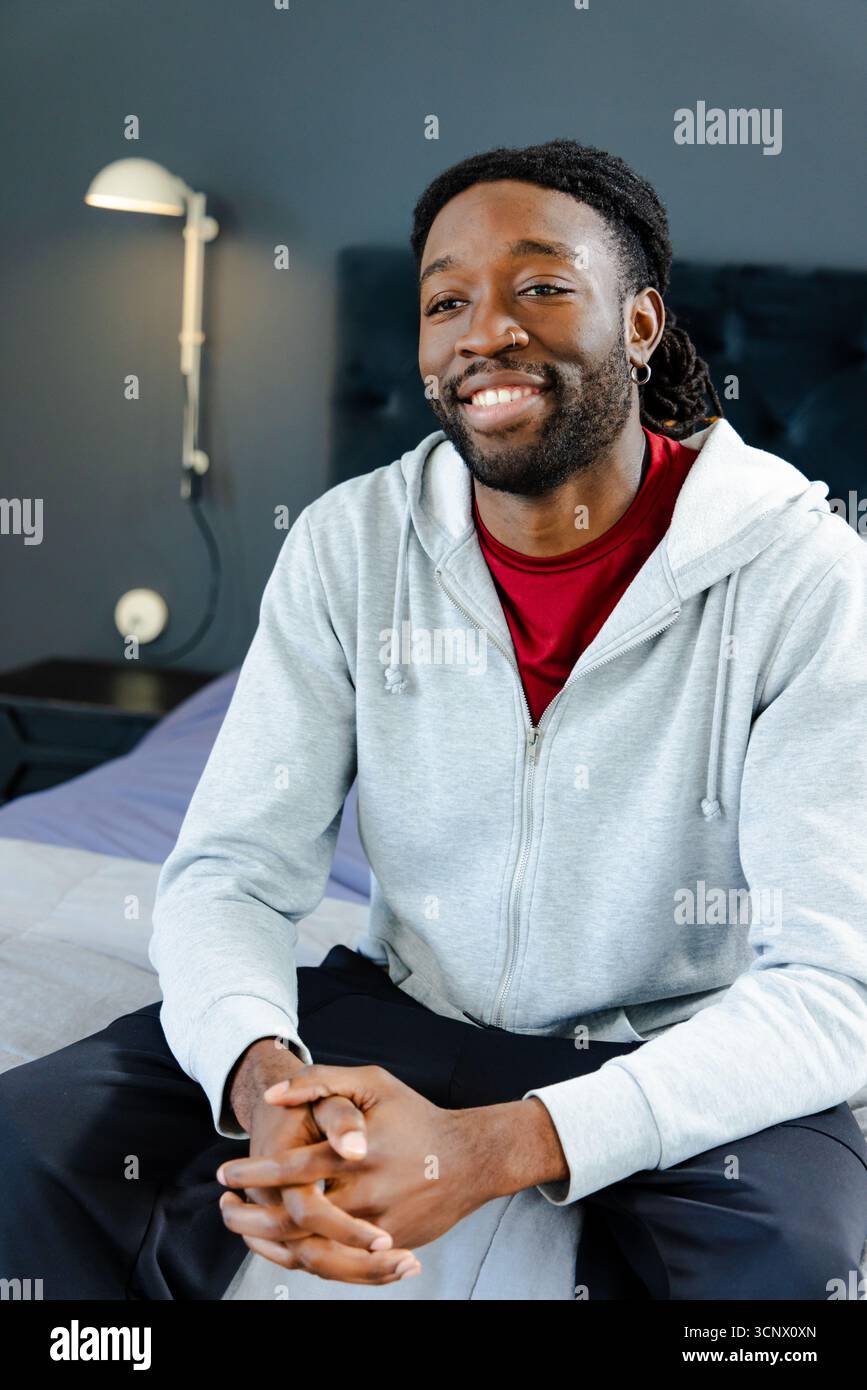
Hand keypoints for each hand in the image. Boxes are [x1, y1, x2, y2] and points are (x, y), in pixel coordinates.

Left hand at [218, 1064, 488, 1257]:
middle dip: (251, 1216)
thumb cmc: (415, 1116)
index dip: (253, 1173)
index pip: (291, 1169)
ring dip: (270, 1244)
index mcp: (356, 1152)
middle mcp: (365, 1194)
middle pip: (294, 1219)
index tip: (226, 1173)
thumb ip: (321, 1082)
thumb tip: (273, 1096)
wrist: (471, 1159)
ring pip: (312, 1250)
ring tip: (245, 1227)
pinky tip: (281, 1244)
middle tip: (226, 1207)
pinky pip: (339, 1264)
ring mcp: (378, 1226)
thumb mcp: (372, 1083)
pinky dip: (303, 1257)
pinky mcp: (388, 1248)